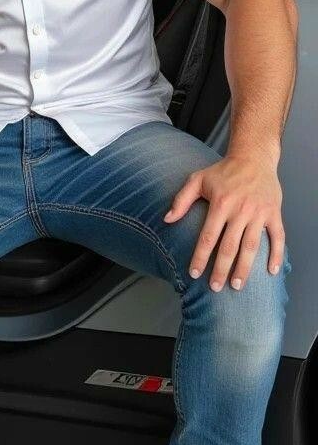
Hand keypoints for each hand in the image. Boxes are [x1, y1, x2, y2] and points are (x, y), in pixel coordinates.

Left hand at [163, 154, 284, 290]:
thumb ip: (181, 200)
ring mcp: (258, 212)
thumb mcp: (197, 179)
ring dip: (245, 268)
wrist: (254, 157)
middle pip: (229, 246)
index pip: (208, 237)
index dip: (200, 257)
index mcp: (220, 203)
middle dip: (221, 269)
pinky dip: (276, 255)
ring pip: (252, 246)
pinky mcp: (273, 213)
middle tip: (215, 287)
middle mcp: (240, 210)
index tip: (195, 274)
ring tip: (237, 286)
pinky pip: (278, 237)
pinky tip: (271, 272)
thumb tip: (167, 220)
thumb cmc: (223, 171)